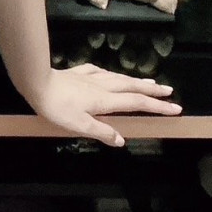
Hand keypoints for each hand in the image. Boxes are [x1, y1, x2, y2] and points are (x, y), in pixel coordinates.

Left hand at [24, 64, 182, 147]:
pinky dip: (111, 74)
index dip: (157, 106)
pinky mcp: (78, 72)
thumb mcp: (79, 126)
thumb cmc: (57, 108)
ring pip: (119, 78)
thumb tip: (122, 140)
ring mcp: (90, 77)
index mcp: (105, 101)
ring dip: (136, 81)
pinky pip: (100, 72)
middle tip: (169, 91)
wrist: (36, 83)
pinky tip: (110, 74)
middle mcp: (102, 86)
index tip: (175, 108)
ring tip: (149, 81)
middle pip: (132, 87)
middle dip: (152, 90)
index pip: (137, 103)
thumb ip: (101, 132)